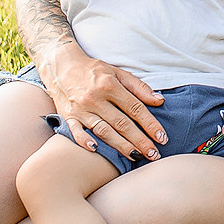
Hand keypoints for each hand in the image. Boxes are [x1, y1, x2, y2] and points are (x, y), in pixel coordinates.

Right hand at [41, 49, 166, 158]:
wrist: (61, 66)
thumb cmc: (94, 71)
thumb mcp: (118, 73)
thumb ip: (139, 88)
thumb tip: (160, 101)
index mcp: (110, 85)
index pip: (135, 108)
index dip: (150, 124)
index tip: (162, 137)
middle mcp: (95, 98)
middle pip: (122, 123)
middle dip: (140, 140)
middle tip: (154, 154)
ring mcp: (80, 109)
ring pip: (103, 131)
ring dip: (121, 146)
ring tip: (137, 157)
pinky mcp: (67, 116)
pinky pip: (75, 131)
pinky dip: (84, 141)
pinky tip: (96, 150)